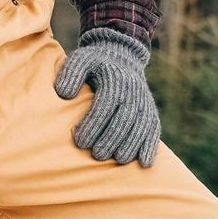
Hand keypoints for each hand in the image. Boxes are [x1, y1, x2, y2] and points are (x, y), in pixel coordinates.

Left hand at [53, 27, 159, 166]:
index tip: (80, 142)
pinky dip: (150, 146)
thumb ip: (70, 73)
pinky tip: (144, 163)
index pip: (105, 104)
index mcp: (114, 77)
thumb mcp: (80, 60)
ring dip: (131, 144)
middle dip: (111, 138)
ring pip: (141, 125)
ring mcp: (144, 100)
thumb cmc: (94, 62)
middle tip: (97, 155)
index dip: (94, 124)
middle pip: (125, 118)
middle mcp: (133, 89)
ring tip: (118, 160)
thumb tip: (63, 94)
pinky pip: (154, 129)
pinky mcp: (151, 110)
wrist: (120, 55)